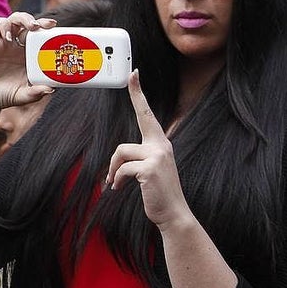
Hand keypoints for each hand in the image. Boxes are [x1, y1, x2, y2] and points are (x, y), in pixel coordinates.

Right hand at [0, 11, 55, 113]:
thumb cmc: (2, 96)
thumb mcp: (21, 96)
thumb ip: (34, 93)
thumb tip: (50, 89)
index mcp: (28, 56)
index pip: (41, 39)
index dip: (50, 33)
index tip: (60, 33)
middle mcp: (17, 46)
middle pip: (30, 25)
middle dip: (41, 22)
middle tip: (48, 26)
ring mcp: (3, 42)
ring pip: (15, 20)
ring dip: (24, 18)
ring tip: (32, 26)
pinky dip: (4, 25)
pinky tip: (7, 37)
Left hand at [106, 70, 191, 231]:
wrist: (173, 215)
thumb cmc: (158, 193)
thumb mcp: (149, 171)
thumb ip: (138, 158)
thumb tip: (118, 159)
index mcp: (160, 144)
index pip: (148, 114)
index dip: (141, 94)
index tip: (134, 74)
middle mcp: (162, 145)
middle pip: (142, 116)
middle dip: (138, 93)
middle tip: (132, 72)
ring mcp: (158, 155)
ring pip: (121, 151)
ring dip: (113, 169)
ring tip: (114, 183)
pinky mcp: (150, 168)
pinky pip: (122, 169)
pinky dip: (117, 180)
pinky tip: (118, 189)